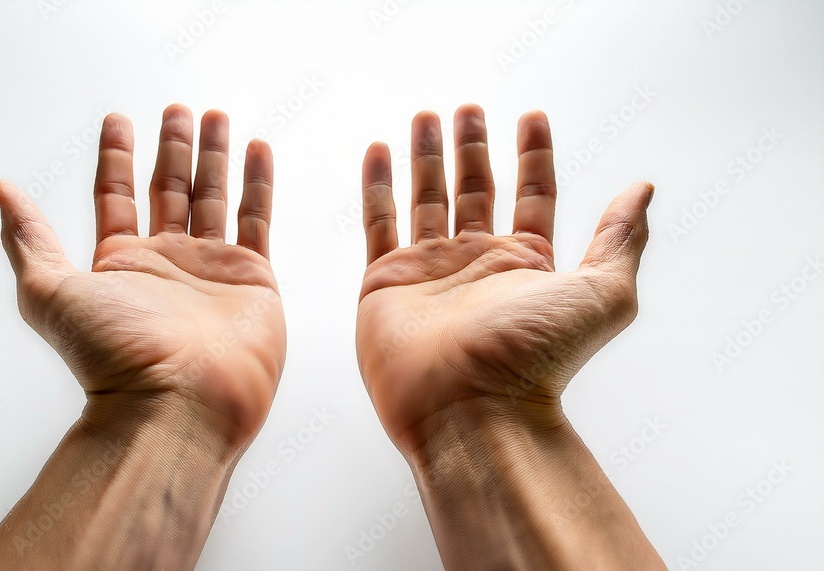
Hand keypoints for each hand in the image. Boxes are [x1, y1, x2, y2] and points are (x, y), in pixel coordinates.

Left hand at [0, 105, 285, 447]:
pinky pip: (256, 218)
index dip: (115, 156)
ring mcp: (210, 268)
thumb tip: (2, 191)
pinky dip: (258, 183)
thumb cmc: (113, 355)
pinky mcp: (252, 278)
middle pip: (168, 189)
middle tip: (178, 109)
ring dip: (215, 155)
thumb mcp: (49, 291)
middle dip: (173, 147)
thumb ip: (29, 238)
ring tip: (215, 117)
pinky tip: (257, 150)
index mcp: (118, 263)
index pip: (115, 195)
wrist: (178, 402)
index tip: (119, 118)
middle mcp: (165, 262)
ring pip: (213, 196)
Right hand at [355, 105, 651, 453]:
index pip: (533, 193)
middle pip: (476, 189)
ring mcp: (430, 271)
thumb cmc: (536, 358)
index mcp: (528, 264)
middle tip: (469, 108)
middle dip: (473, 147)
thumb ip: (620, 238)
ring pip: (427, 198)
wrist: (469, 407)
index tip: (532, 116)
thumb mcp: (602, 293)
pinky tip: (379, 151)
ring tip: (427, 116)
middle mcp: (478, 264)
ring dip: (427, 156)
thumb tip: (642, 190)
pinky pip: (379, 223)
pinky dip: (377, 185)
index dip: (534, 154)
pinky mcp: (386, 282)